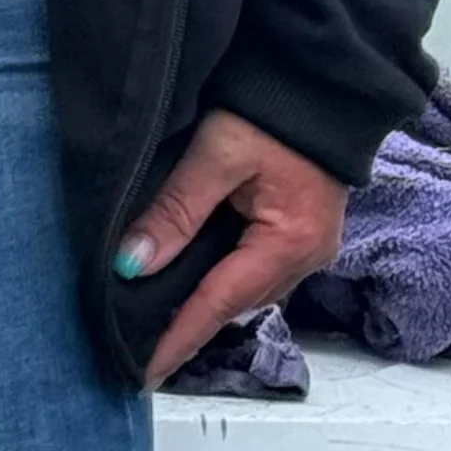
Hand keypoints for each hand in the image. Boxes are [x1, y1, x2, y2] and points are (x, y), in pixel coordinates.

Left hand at [119, 107, 345, 388]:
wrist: (317, 79)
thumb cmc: (270, 110)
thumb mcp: (218, 152)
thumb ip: (176, 207)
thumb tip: (133, 262)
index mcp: (289, 243)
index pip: (220, 303)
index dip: (178, 336)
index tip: (143, 371)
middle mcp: (304, 256)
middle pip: (234, 303)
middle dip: (188, 327)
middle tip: (137, 348)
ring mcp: (305, 246)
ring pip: (243, 289)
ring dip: (203, 304)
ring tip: (155, 322)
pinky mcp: (296, 230)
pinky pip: (252, 268)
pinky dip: (218, 278)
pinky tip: (188, 279)